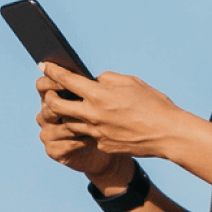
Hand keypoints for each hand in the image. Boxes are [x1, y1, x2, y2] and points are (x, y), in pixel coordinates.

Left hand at [38, 62, 183, 161]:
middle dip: (49, 97)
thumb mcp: (131, 82)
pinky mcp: (102, 145)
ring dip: (65, 115)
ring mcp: (96, 133)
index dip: (52, 71)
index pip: (66, 80)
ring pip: (68, 123)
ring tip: (71, 108)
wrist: (167, 134)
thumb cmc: (153, 104)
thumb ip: (107, 79)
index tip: (44, 66)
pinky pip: (87, 135)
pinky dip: (86, 127)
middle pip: (56, 106)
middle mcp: (93, 115)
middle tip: (51, 93)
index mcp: (99, 95)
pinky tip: (94, 123)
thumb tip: (93, 81)